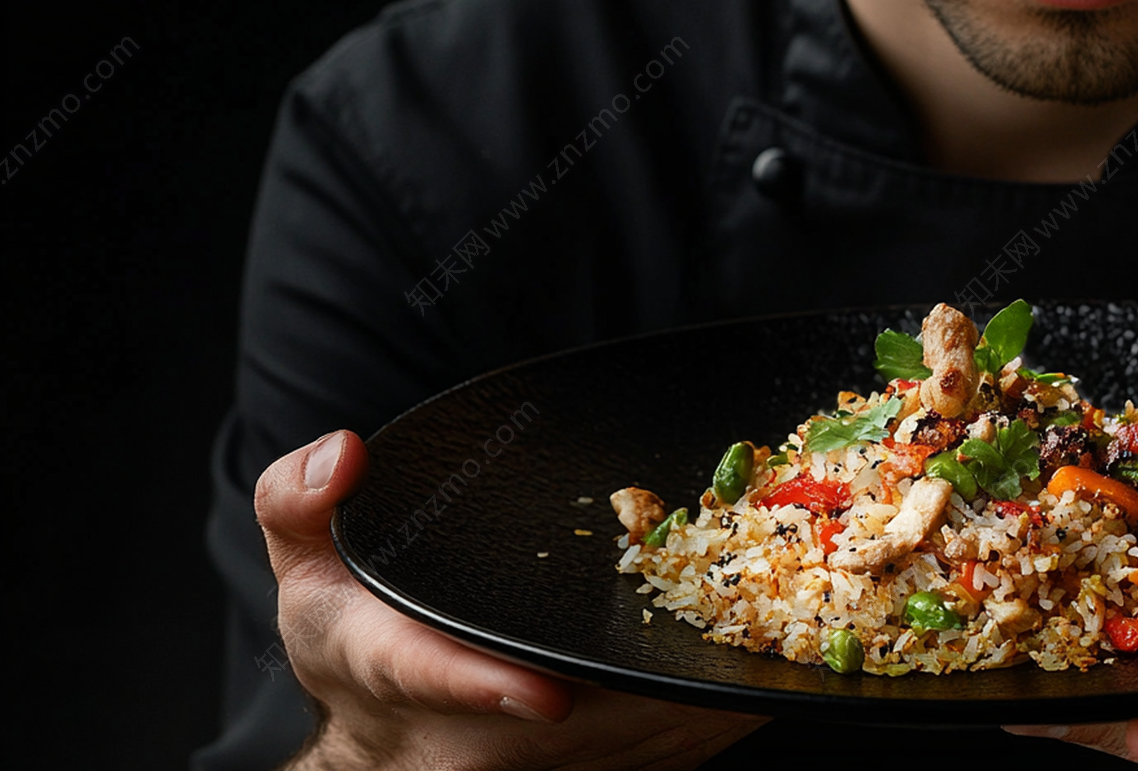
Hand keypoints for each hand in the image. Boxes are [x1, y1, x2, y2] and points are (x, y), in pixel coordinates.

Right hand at [256, 430, 767, 769]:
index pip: (432, 680)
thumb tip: (342, 456)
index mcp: (397, 665)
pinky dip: (713, 718)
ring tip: (778, 644)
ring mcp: (541, 762)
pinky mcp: (595, 769)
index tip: (543, 693)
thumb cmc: (353, 631)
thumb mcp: (303, 562)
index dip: (486, 688)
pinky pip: (664, 754)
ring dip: (696, 705)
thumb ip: (302, 500)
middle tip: (732, 633)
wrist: (383, 735)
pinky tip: (763, 670)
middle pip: (568, 725)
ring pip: (628, 745)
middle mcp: (473, 734)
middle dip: (645, 688)